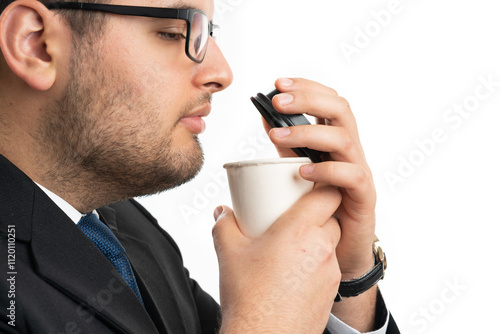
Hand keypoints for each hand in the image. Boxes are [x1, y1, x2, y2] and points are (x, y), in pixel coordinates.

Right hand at [213, 185, 341, 332]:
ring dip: (319, 237)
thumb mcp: (229, 253)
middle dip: (317, 212)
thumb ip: (224, 225)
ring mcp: (330, 270)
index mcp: (299, 230)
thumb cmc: (249, 297)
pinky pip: (330, 265)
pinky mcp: (331, 290)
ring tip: (294, 244)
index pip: (328, 194)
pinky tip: (296, 270)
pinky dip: (318, 261)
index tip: (309, 186)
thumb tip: (222, 212)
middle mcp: (321, 247)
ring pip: (332, 241)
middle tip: (295, 216)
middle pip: (332, 216)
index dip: (323, 186)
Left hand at [266, 78, 376, 279]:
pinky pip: (352, 176)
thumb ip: (288, 144)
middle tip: (278, 101)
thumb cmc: (321, 203)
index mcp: (336, 138)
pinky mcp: (364, 195)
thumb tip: (264, 115)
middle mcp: (351, 149)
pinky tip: (302, 173)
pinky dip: (326, 170)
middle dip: (308, 100)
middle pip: (340, 110)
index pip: (328, 101)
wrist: (342, 245)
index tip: (278, 84)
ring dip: (308, 134)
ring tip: (276, 137)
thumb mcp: (300, 166)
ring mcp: (360, 170)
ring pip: (344, 139)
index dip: (306, 87)